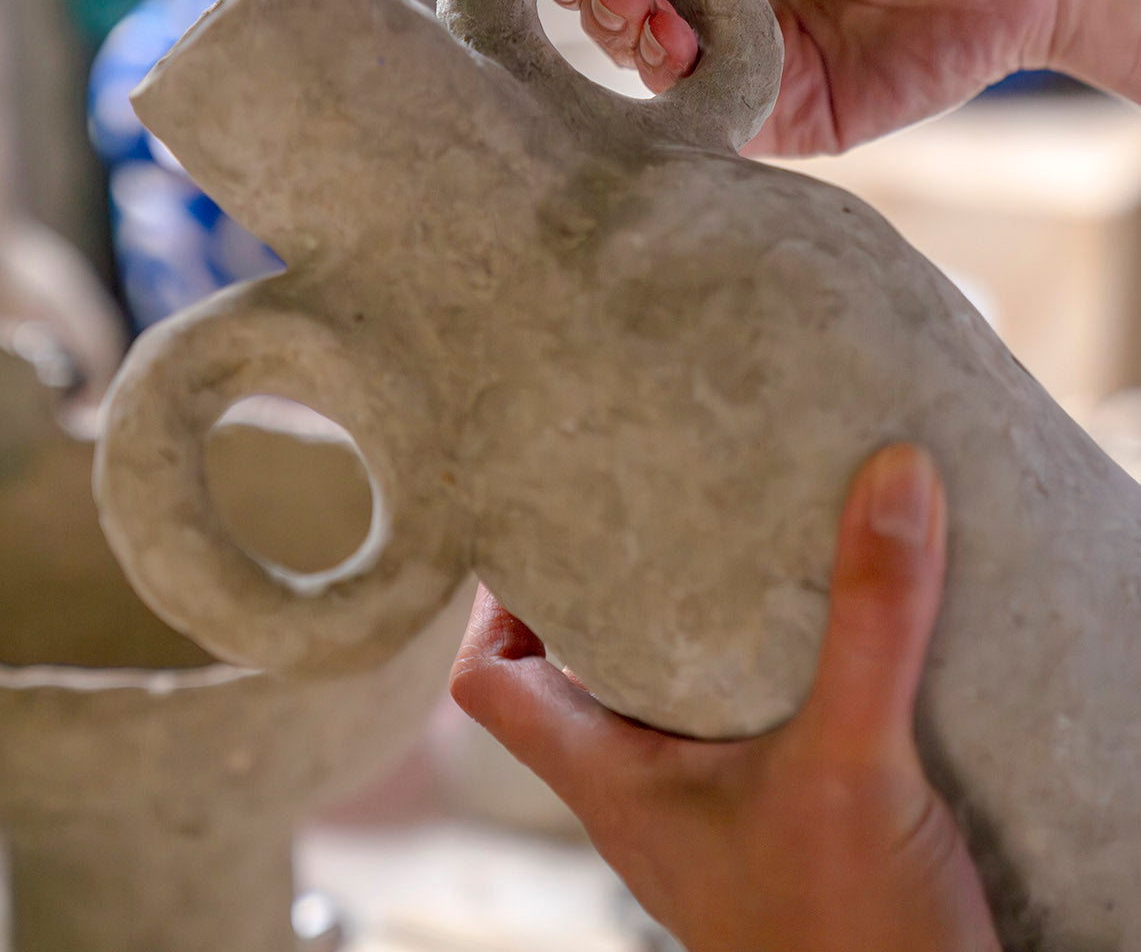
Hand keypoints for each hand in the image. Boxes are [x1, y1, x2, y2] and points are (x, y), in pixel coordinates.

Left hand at [450, 445, 1001, 951]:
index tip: (540, 528)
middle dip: (602, 589)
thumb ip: (871, 621)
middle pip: (572, 675)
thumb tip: (892, 478)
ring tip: (732, 547)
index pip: (490, 685)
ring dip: (686, 628)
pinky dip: (760, 670)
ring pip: (659, 699)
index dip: (494, 603)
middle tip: (650, 509)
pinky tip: (820, 631)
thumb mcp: (853, 762)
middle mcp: (643, 796)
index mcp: (612, 782)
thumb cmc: (848, 943)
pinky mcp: (777, 823)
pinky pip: (740, 724)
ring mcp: (707, 815)